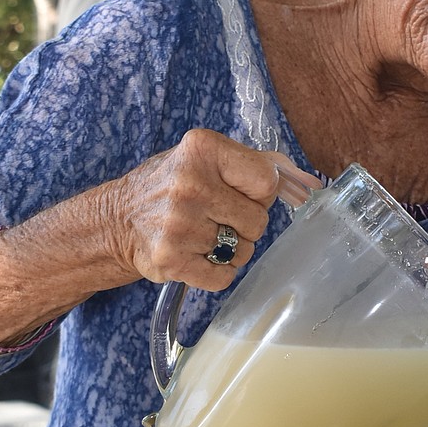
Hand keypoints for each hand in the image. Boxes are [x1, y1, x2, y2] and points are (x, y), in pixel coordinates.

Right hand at [101, 131, 319, 289]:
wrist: (116, 220)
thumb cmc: (171, 185)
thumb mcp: (206, 159)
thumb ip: (259, 164)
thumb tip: (311, 183)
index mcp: (202, 149)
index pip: (266, 181)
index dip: (258, 194)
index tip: (239, 193)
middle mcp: (189, 184)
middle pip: (258, 221)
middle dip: (244, 224)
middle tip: (216, 216)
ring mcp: (179, 224)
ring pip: (244, 251)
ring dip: (230, 249)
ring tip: (203, 235)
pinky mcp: (171, 260)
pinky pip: (224, 276)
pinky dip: (216, 272)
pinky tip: (195, 255)